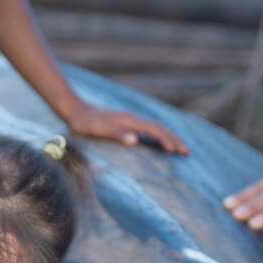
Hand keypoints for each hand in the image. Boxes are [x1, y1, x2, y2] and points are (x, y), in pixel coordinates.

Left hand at [66, 103, 188, 154]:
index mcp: (129, 119)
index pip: (154, 129)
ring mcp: (131, 119)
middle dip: (174, 139)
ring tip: (180, 148)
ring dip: (169, 137)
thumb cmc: (84, 123)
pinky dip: (159, 136)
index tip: (175, 152)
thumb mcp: (98, 129)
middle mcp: (133, 118)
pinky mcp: (127, 123)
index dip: (166, 140)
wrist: (75, 110)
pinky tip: (160, 144)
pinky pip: (148, 130)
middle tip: (187, 152)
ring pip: (155, 127)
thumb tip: (136, 140)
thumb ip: (116, 133)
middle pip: (159, 127)